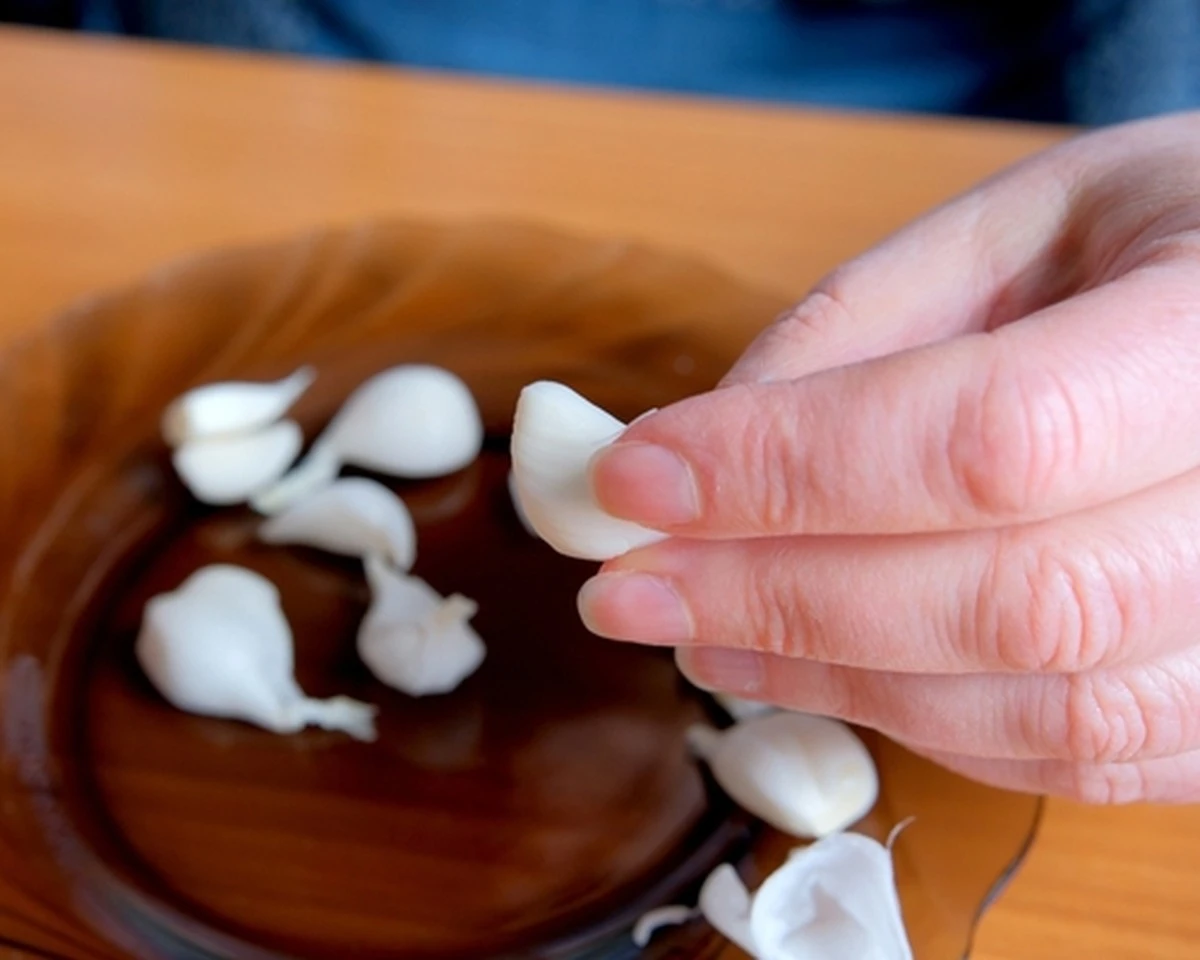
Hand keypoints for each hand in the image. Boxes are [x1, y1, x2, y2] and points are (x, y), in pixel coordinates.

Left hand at [577, 110, 1199, 804]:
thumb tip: (696, 455)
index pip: (989, 436)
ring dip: (829, 678)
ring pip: (1037, 707)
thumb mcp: (1020, 227)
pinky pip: (1074, 758)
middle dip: (777, 598)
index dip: (786, 470)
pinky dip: (917, 721)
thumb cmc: (1161, 241)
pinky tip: (817, 668)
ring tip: (700, 634)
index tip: (633, 479)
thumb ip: (859, 329)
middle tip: (628, 589)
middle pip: (1006, 601)